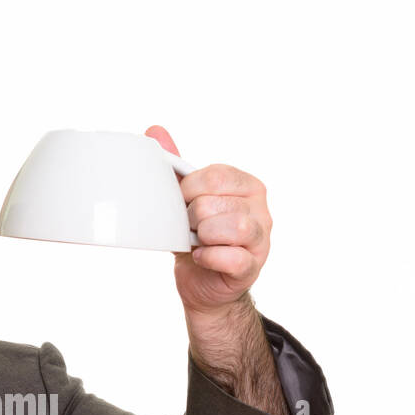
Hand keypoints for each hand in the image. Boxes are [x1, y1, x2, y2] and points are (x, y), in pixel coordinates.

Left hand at [145, 125, 271, 316]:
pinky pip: (232, 257)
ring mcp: (261, 238)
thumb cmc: (197, 238)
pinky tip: (201, 257)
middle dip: (192, 217)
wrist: (203, 283)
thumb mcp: (186, 201)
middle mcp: (260, 209)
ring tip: (197, 241)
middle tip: (190, 228)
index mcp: (246, 185)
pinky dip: (209, 257)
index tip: (182, 204)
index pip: (214, 176)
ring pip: (232, 227)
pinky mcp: (253, 266)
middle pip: (216, 201)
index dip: (188, 191)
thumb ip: (176, 168)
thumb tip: (154, 130)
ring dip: (203, 236)